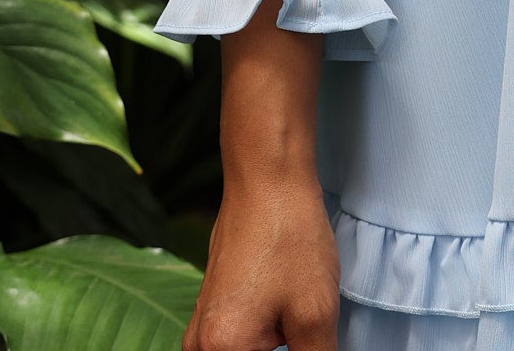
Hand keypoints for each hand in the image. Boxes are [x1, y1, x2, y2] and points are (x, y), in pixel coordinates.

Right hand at [185, 0, 337, 350]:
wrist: (266, 179)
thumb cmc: (289, 237)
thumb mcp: (316, 311)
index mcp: (219, 350)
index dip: (296, 350)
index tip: (309, 336)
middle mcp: (198, 345)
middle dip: (281, 348)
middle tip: (304, 326)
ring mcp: (199, 328)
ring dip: (273, 345)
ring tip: (296, 318)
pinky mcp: (208, 311)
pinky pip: (234, 343)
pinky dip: (263, 338)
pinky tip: (286, 314)